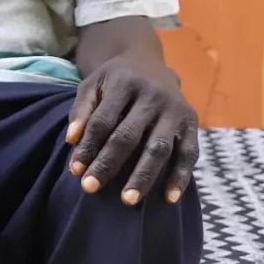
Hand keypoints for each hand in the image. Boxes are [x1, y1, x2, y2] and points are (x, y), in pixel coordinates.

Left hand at [66, 55, 197, 206]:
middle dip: (108, 164)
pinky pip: (189, 153)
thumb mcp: (93, 84)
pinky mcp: (191, 122)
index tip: (75, 171)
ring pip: (159, 147)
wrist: (150, 63)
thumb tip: (71, 141)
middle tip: (90, 188)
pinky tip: (169, 199)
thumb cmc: (115, 81)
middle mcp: (153, 95)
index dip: (88, 146)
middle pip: (129, 136)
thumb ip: (81, 110)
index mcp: (124, 82)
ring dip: (143, 176)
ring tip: (128, 200)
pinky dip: (181, 177)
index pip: (103, 120)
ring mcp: (175, 109)